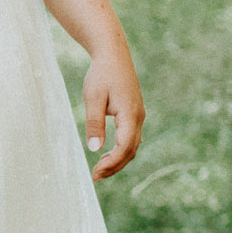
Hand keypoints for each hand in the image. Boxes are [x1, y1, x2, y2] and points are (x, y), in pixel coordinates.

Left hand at [84, 45, 143, 180]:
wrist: (113, 55)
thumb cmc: (101, 74)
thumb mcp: (93, 98)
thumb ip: (94, 123)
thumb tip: (94, 149)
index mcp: (130, 114)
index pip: (124, 147)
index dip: (111, 163)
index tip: (95, 173)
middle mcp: (138, 117)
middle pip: (130, 150)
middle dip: (114, 166)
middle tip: (95, 177)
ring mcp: (138, 115)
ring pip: (132, 145)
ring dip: (118, 160)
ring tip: (99, 170)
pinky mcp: (134, 113)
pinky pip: (131, 138)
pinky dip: (120, 150)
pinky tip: (106, 154)